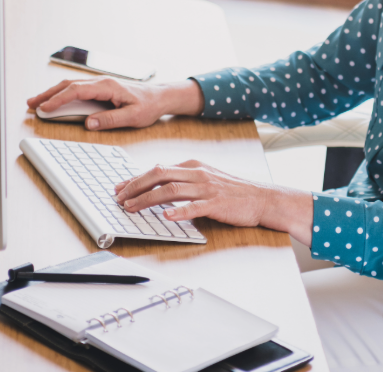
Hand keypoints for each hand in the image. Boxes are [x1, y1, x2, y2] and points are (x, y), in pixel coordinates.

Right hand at [26, 77, 203, 129]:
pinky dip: (62, 94)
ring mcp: (99, 84)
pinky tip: (53, 100)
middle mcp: (101, 82)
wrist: (160, 96)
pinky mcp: (100, 88)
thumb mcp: (133, 116)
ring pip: (70, 86)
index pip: (77, 91)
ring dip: (51, 93)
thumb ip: (111, 120)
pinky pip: (76, 89)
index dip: (58, 99)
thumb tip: (90, 124)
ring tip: (35, 102)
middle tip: (30, 104)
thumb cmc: (149, 106)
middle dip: (47, 94)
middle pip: (68, 85)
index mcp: (107, 86)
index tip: (44, 108)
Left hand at [113, 160, 313, 244]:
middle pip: (159, 174)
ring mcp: (207, 188)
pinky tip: (166, 217)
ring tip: (132, 207)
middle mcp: (197, 173)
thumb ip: (184, 181)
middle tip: (119, 197)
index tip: (119, 187)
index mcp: (193, 166)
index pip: (157, 169)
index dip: (135, 178)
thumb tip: (158, 187)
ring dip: (148, 199)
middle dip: (135, 186)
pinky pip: (195, 207)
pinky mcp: (217, 203)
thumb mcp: (206, 179)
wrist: (263, 198)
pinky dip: (179, 212)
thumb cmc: (233, 192)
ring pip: (171, 189)